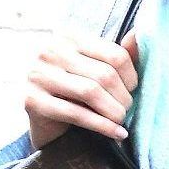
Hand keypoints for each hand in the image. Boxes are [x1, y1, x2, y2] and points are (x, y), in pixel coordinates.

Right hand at [23, 27, 140, 148]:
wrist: (45, 119)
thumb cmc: (77, 90)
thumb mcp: (98, 68)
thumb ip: (120, 54)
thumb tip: (136, 34)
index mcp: (70, 36)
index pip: (114, 54)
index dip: (131, 76)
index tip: (133, 90)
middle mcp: (51, 50)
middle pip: (104, 74)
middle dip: (123, 97)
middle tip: (128, 109)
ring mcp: (38, 74)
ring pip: (90, 92)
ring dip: (113, 111)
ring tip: (121, 120)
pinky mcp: (31, 100)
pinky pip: (75, 113)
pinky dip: (102, 126)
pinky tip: (117, 133)